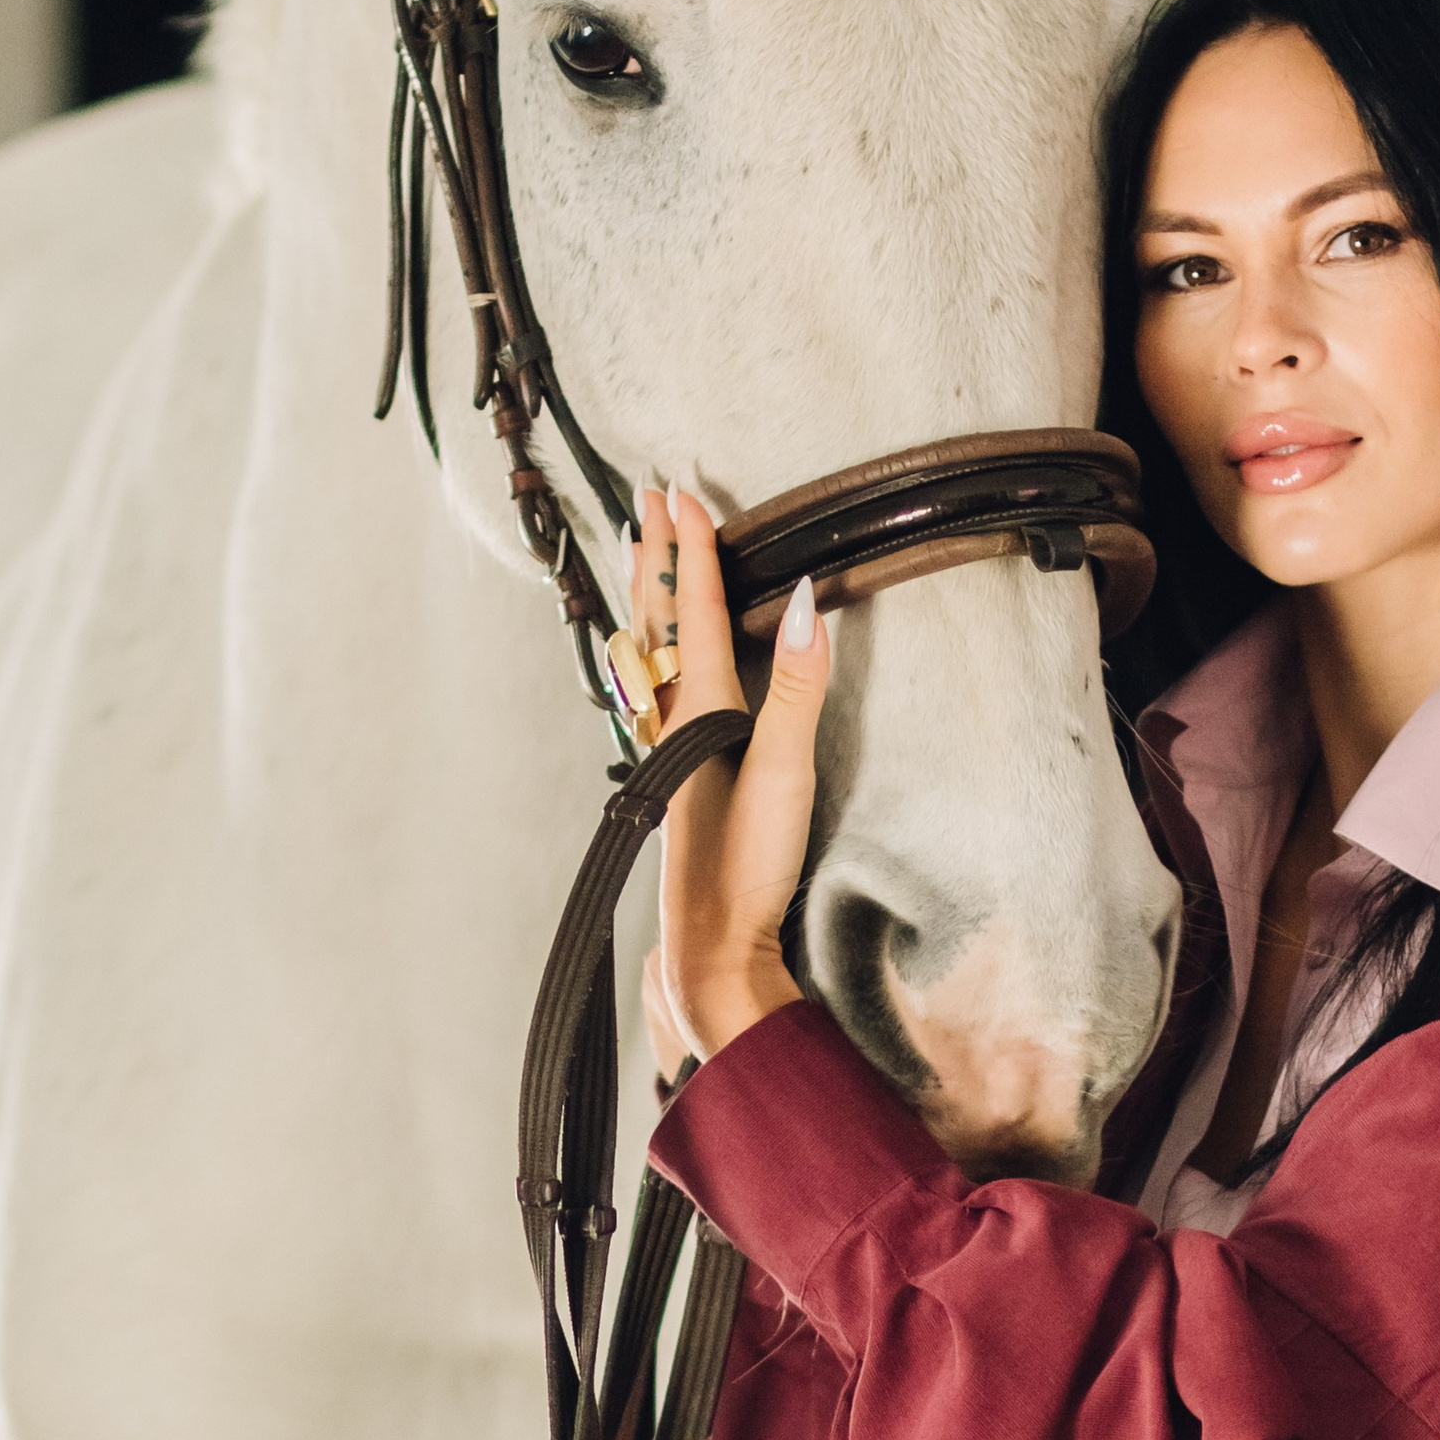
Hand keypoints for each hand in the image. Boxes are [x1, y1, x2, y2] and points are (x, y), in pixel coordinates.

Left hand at [632, 485, 827, 1060]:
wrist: (709, 946)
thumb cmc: (746, 866)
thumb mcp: (786, 772)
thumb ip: (796, 687)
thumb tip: (803, 603)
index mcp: (700, 712)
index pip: (694, 611)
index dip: (692, 550)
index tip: (682, 492)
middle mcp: (674, 724)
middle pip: (658, 622)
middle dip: (654, 558)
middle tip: (645, 502)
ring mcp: (671, 754)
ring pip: (650, 656)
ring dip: (646, 600)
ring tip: (636, 559)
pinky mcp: (677, 783)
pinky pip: (656, 693)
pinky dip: (652, 653)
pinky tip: (652, 666)